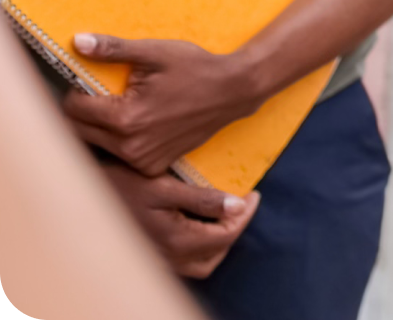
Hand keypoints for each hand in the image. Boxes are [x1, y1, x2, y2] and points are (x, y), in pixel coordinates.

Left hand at [63, 34, 260, 176]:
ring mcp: (142, 161)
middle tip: (106, 92)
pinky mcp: (153, 167)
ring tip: (126, 105)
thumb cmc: (195, 68)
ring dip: (102, 127)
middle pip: (80, 131)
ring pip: (99, 145)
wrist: (233, 91)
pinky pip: (122, 156)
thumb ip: (114, 50)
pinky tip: (142, 123)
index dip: (76, 90)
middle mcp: (130, 146)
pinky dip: (122, 141)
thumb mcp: (156, 52)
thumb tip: (78, 42)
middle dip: (85, 110)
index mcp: (125, 118)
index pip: (74, 109)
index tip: (90, 80)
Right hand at [102, 161, 259, 279]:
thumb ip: (202, 199)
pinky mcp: (152, 259)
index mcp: (177, 240)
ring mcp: (160, 263)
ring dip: (219, 241)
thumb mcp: (164, 186)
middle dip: (235, 229)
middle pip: (217, 253)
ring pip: (202, 262)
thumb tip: (238, 205)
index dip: (245, 214)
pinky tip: (201, 224)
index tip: (254, 192)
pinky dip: (202, 246)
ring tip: (226, 213)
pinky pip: (186, 261)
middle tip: (243, 202)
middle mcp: (170, 259)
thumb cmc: (121, 187)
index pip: (226, 234)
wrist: (82, 202)